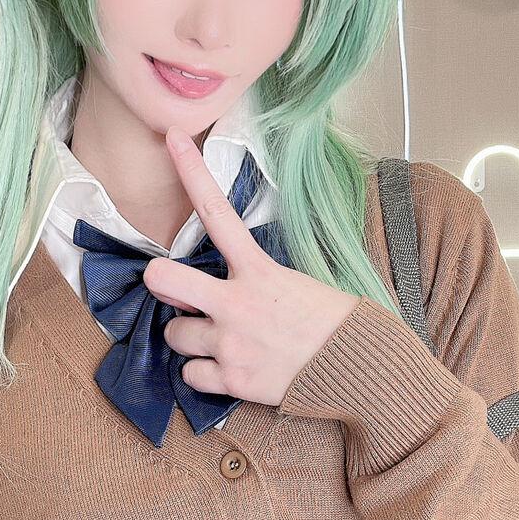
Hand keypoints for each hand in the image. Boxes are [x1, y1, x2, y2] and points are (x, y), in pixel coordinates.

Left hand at [142, 126, 358, 407]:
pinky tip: (229, 369)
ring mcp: (231, 343)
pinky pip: (190, 376)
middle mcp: (237, 304)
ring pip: (174, 335)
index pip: (217, 213)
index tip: (171, 138)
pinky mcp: (232, 381)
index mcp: (259, 271)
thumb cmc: (333, 323)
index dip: (191, 172)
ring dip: (190, 337)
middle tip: (168, 287)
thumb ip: (251, 278)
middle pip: (165, 278)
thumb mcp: (296, 282)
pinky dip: (204, 375)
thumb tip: (210, 288)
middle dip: (159, 281)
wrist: (359, 369)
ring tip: (221, 339)